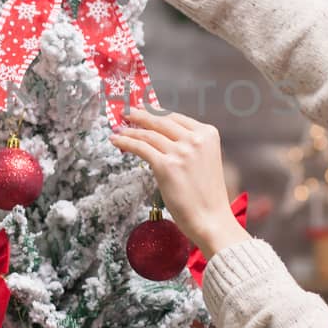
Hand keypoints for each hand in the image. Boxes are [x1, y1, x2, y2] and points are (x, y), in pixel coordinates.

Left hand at [108, 106, 250, 256]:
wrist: (211, 219)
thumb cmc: (207, 194)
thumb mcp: (204, 160)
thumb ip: (188, 145)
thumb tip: (159, 134)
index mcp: (208, 134)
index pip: (175, 116)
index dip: (155, 111)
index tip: (143, 108)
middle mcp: (195, 139)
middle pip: (160, 120)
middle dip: (140, 114)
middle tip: (126, 112)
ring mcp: (181, 152)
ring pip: (148, 134)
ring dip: (129, 130)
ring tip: (119, 129)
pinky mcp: (166, 166)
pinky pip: (141, 148)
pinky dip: (126, 142)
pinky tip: (117, 141)